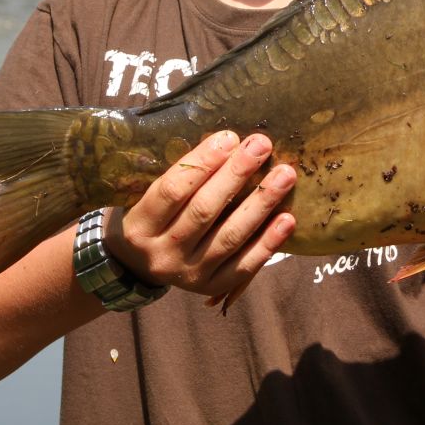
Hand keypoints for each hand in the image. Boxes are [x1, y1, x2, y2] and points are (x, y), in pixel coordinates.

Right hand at [103, 130, 296, 302]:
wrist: (137, 267)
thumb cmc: (150, 217)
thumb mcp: (147, 195)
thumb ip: (181, 175)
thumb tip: (228, 143)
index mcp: (140, 225)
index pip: (172, 190)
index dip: (202, 163)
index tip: (229, 137)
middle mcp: (163, 253)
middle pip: (203, 211)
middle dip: (236, 174)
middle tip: (262, 145)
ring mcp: (189, 274)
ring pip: (229, 237)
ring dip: (260, 204)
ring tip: (284, 176)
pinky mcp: (212, 287)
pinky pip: (245, 265)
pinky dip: (268, 242)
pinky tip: (287, 218)